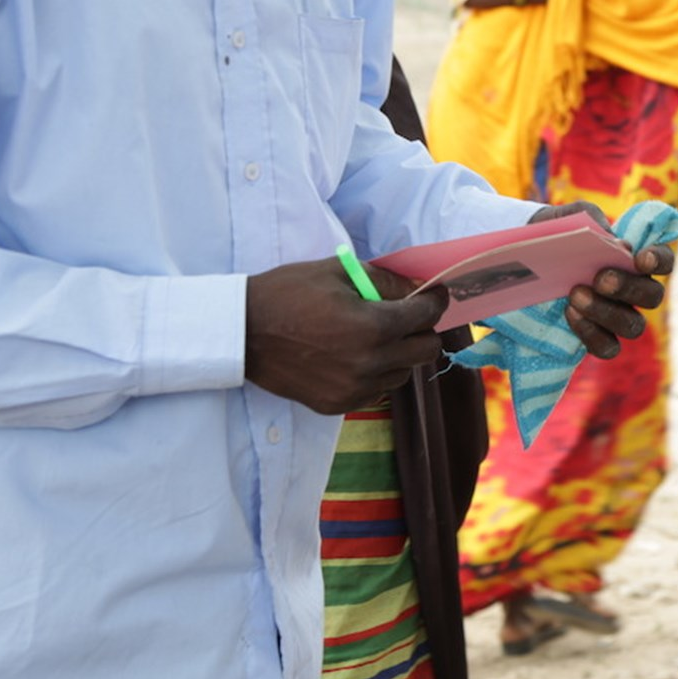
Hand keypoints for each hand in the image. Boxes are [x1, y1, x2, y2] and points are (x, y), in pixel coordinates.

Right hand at [245, 257, 448, 414]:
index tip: (434, 295)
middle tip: (406, 316)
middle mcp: (370, 363)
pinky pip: (377, 391)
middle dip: (422, 330)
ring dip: (399, 354)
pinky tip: (354, 356)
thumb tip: (417, 286)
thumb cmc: (288, 293)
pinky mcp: (338, 405)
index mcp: (373, 326)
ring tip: (374, 336)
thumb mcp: (338, 273)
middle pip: (426, 351)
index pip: (427, 316)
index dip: (435, 301)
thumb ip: (384, 280)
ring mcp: (354, 389)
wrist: (242, 332)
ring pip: (403, 373)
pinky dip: (375, 374)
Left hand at [532, 200, 673, 357]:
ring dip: (606, 312)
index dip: (660, 260)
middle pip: (653, 296)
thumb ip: (590, 218)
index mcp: (637, 259)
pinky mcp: (600, 337)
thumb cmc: (561, 234)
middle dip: (628, 287)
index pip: (664, 261)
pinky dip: (591, 333)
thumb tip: (610, 239)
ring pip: (634, 325)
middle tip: (600, 278)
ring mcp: (621, 317)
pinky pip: (608, 346)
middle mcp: (637, 290)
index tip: (641, 258)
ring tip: (576, 295)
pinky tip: (571, 313)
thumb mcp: (570, 218)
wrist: (533, 260)